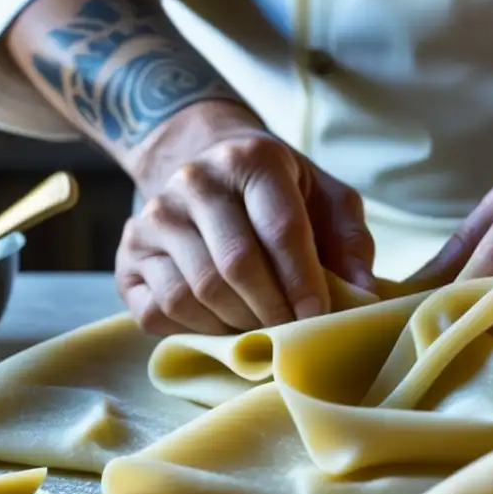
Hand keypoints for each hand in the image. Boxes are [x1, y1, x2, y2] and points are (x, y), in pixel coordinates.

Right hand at [117, 103, 374, 335]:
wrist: (206, 166)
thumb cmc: (279, 194)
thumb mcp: (326, 200)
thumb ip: (350, 241)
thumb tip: (363, 292)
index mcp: (251, 160)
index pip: (280, 230)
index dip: (303, 282)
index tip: (319, 317)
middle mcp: (194, 180)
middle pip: (235, 267)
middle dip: (272, 311)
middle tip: (292, 333)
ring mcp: (154, 216)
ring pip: (194, 293)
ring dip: (235, 324)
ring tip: (262, 329)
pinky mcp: (129, 254)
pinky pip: (160, 311)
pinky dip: (196, 330)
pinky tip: (222, 324)